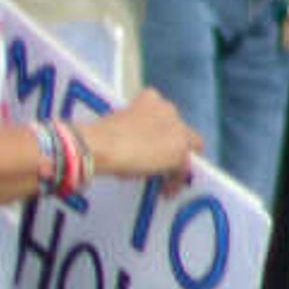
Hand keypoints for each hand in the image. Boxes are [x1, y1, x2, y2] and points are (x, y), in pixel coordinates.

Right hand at [84, 88, 200, 189]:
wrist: (103, 144)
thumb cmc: (101, 137)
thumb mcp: (119, 128)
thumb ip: (134, 132)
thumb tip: (134, 149)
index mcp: (150, 98)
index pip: (165, 115)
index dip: (161, 133)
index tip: (153, 145)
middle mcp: (168, 109)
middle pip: (181, 131)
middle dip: (171, 148)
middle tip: (160, 164)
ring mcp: (177, 127)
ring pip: (187, 149)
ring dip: (176, 164)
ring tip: (164, 181)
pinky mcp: (181, 148)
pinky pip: (184, 169)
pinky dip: (175, 181)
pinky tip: (165, 190)